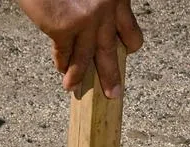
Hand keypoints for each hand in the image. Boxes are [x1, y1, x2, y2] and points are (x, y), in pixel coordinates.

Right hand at [18, 0, 142, 97]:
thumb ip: (96, 0)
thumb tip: (93, 20)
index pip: (129, 28)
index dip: (128, 43)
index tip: (125, 51)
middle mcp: (106, 7)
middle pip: (111, 50)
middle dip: (111, 76)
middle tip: (113, 93)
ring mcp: (86, 19)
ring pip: (86, 57)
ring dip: (78, 76)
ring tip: (73, 88)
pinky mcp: (64, 26)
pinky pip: (64, 52)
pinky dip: (61, 62)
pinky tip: (60, 69)